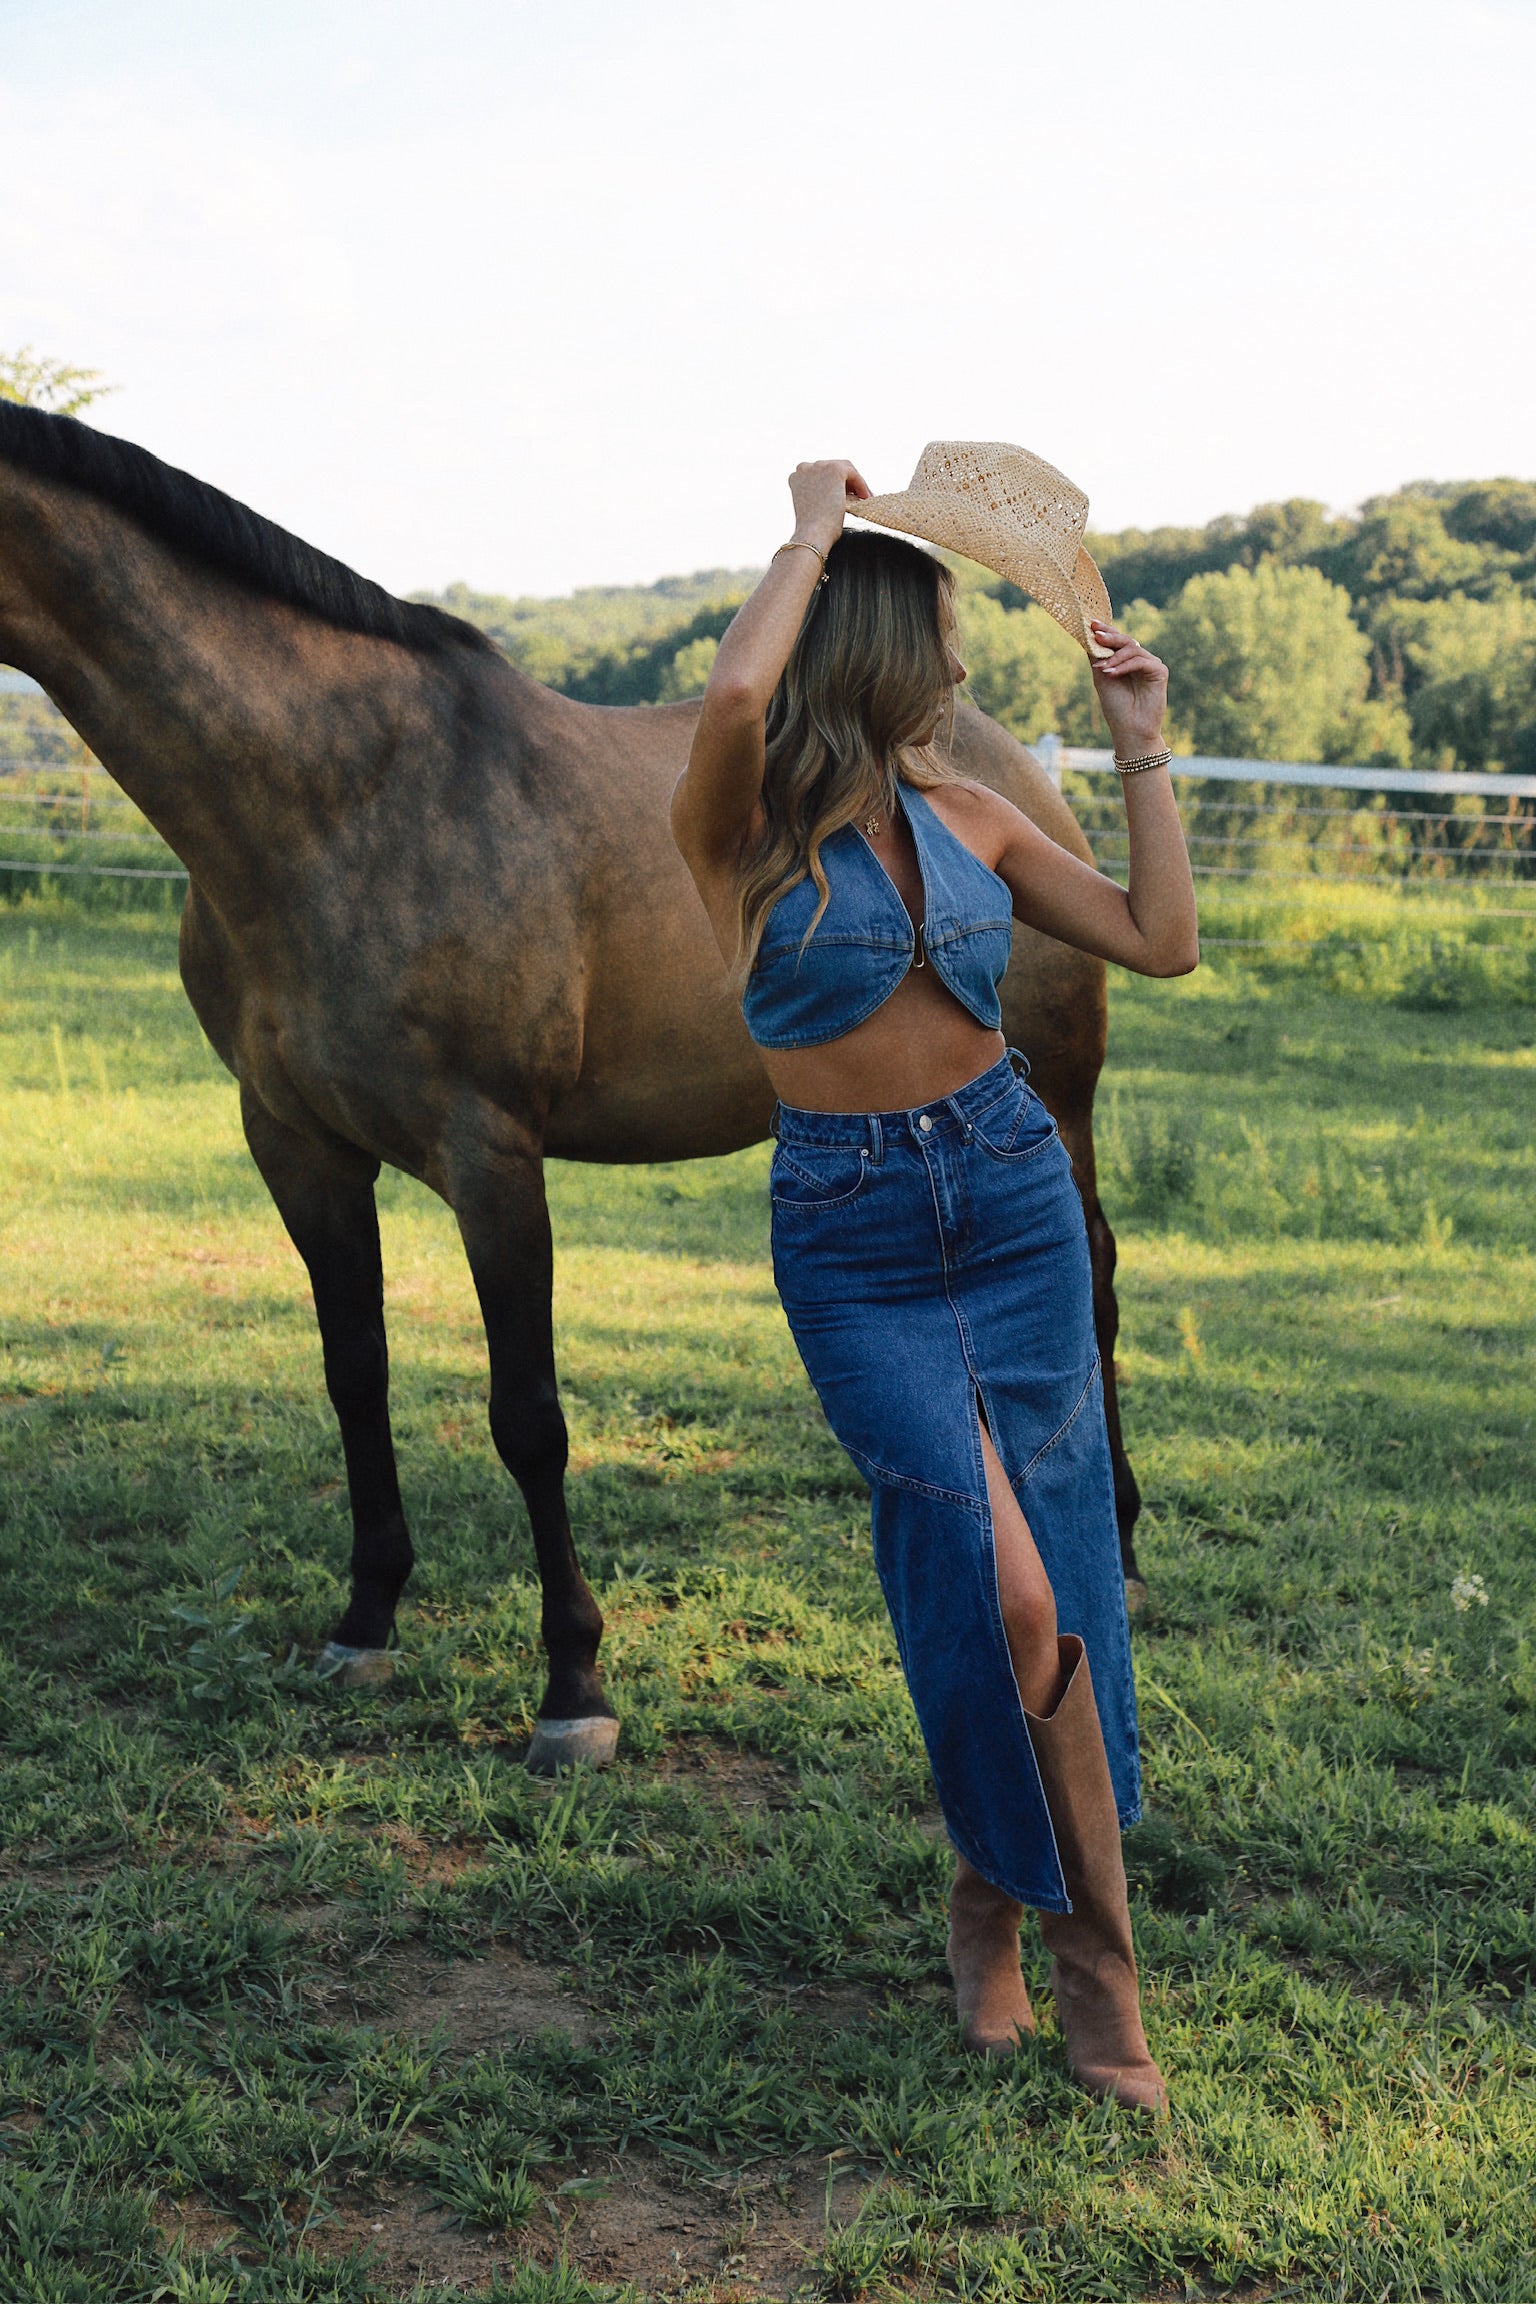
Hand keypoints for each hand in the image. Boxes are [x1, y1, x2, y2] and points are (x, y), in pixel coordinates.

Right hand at [788, 459, 869, 552]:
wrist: (812, 534)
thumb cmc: (813, 529)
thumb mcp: (812, 506)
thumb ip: (820, 494)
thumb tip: (839, 492)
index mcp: (796, 477)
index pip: (819, 473)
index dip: (833, 483)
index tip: (844, 493)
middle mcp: (805, 468)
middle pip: (832, 468)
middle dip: (846, 481)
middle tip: (858, 495)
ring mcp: (819, 467)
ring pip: (845, 469)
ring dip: (855, 482)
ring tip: (863, 497)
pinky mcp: (835, 470)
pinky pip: (854, 474)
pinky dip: (861, 485)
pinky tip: (865, 497)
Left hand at [1089, 621, 1168, 756]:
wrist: (1130, 729)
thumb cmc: (1116, 707)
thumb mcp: (1101, 678)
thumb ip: (1098, 657)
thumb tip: (1089, 636)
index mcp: (1126, 661)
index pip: (1117, 641)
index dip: (1106, 630)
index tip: (1091, 624)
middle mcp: (1140, 660)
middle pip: (1126, 640)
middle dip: (1110, 637)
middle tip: (1096, 635)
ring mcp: (1151, 665)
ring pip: (1132, 649)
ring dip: (1114, 657)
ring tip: (1102, 669)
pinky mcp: (1160, 671)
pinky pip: (1140, 661)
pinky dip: (1124, 666)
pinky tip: (1111, 673)